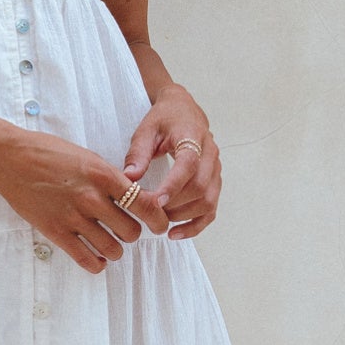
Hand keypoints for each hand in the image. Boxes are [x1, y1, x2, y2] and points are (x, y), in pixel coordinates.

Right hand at [0, 126, 170, 272]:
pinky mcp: (55, 231)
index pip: (145, 204)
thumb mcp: (87, 157)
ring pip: (112, 248)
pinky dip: (97, 264)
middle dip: (133, 234)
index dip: (158, 219)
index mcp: (104, 175)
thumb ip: (110, 179)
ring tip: (112, 245)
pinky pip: (86, 259)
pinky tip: (98, 259)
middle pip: (131, 231)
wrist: (10, 159)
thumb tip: (133, 197)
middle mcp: (91, 197)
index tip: (159, 225)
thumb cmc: (48, 153)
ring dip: (117, 250)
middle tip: (126, 231)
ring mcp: (72, 216)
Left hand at [122, 90, 220, 239]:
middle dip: (175, 205)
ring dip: (184, 217)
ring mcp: (216, 170)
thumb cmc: (163, 119)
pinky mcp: (214, 182)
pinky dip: (196, 224)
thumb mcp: (146, 129)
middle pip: (200, 187)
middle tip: (151, 213)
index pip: (189, 165)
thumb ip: (138, 153)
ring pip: (208, 201)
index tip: (157, 202)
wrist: (184, 110)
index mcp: (192, 137)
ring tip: (160, 222)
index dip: (174, 185)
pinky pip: (211, 209)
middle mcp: (210, 154)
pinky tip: (176, 233)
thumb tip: (129, 179)